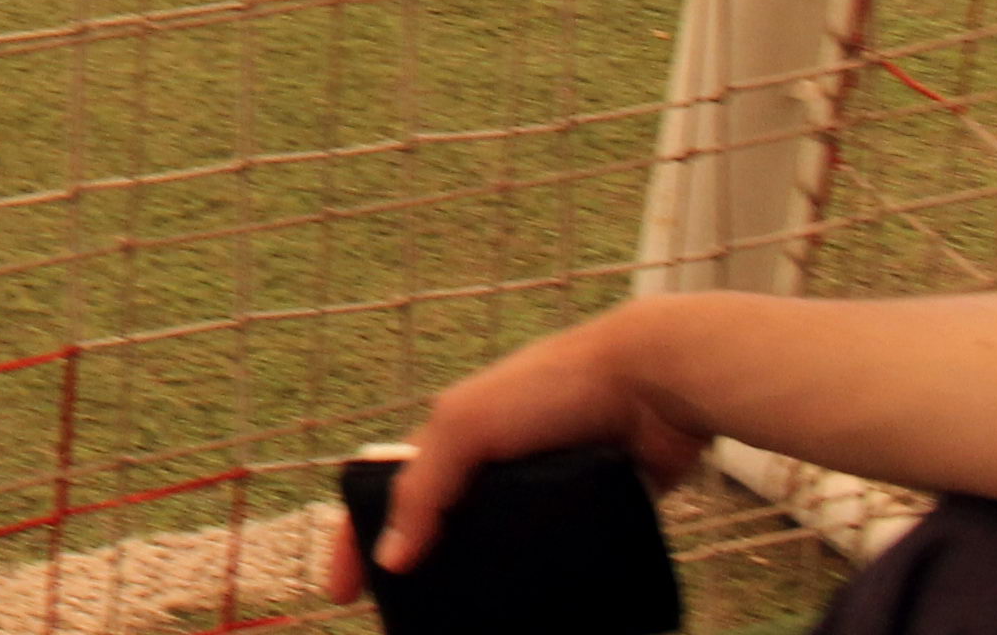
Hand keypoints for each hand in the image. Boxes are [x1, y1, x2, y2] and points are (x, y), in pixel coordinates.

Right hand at [322, 307, 708, 599]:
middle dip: (421, 573)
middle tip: (413, 619)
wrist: (653, 385)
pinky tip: (544, 614)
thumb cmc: (552, 387)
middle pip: (443, 530)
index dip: (358, 540)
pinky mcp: (593, 514)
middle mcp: (493, 466)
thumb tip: (389, 558)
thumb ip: (422, 487)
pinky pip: (560, 562)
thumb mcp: (466, 424)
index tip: (343, 594)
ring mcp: (544, 493)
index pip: (387, 495)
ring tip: (478, 629)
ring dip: (487, 588)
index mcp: (451, 438)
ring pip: (502, 553)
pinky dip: (547, 588)